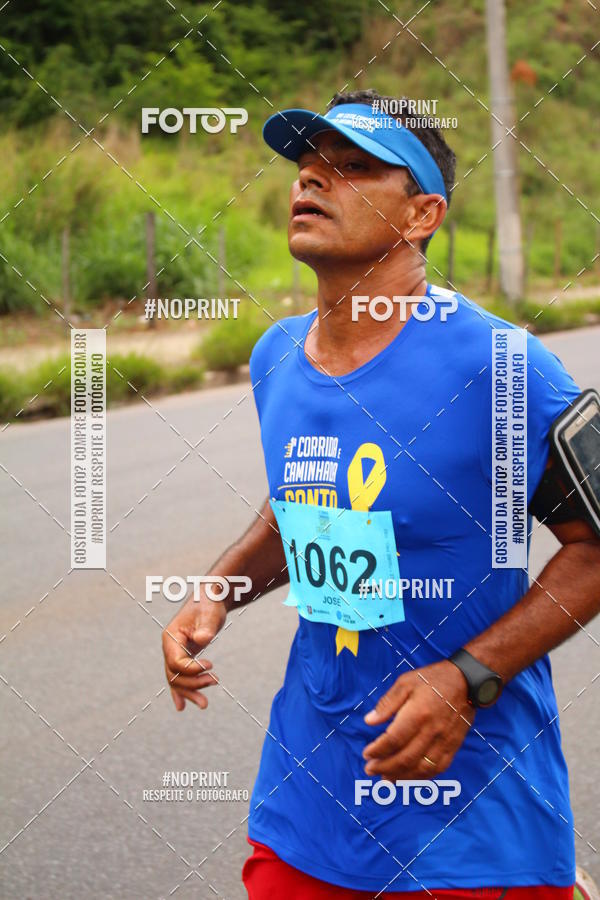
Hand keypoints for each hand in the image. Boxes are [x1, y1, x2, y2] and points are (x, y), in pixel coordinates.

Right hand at [162, 591, 226, 711]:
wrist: (211, 599)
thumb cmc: (210, 604)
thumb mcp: (210, 614)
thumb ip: (206, 627)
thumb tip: (202, 639)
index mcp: (171, 636)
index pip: (176, 661)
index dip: (192, 669)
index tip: (211, 666)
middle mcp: (169, 647)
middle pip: (174, 674)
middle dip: (192, 684)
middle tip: (215, 682)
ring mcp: (175, 653)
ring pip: (177, 680)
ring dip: (190, 692)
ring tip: (204, 704)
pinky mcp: (184, 657)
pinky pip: (179, 677)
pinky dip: (181, 692)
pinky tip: (183, 706)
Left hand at [362, 660, 474, 779]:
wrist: (466, 682)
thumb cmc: (432, 679)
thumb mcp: (405, 682)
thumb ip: (387, 703)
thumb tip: (369, 721)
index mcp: (418, 713)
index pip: (394, 740)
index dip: (378, 750)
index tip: (366, 754)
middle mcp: (432, 731)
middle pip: (406, 758)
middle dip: (385, 767)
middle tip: (370, 769)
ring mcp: (444, 741)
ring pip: (421, 768)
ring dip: (401, 776)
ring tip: (386, 778)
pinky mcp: (453, 746)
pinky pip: (437, 768)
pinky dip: (421, 777)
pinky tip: (409, 776)